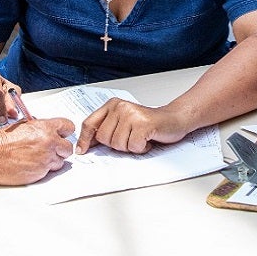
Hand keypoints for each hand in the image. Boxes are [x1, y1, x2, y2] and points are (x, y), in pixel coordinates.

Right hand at [0, 118, 75, 184]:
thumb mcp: (22, 125)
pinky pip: (48, 172)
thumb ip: (38, 127)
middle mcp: (48, 143)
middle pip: (68, 147)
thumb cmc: (0, 140)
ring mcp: (45, 159)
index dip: (65, 131)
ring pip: (60, 161)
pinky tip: (30, 165)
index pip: (68, 126)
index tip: (62, 134)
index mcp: (45, 128)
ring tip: (37, 158)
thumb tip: (45, 129)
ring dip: (52, 160)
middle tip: (51, 149)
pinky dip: (42, 169)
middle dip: (61, 148)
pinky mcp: (39, 173)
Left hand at [75, 98, 192, 153]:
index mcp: (112, 105)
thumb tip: (87, 145)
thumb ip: (106, 129)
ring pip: (118, 144)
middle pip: (104, 138)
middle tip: (130, 138)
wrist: (174, 119)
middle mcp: (120, 107)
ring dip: (130, 147)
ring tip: (140, 138)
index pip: (90, 123)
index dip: (84, 139)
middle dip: (116, 145)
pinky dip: (141, 148)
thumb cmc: (148, 124)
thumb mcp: (123, 123)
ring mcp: (132, 114)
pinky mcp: (143, 124)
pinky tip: (147, 140)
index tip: (82, 150)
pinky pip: (133, 146)